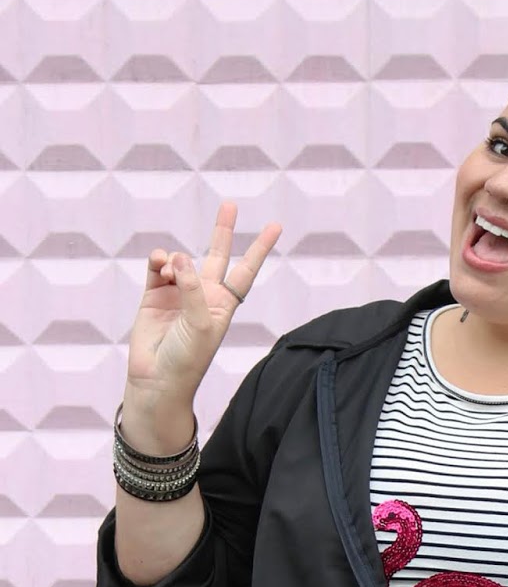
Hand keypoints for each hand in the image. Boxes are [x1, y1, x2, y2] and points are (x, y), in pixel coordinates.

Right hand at [126, 201, 281, 407]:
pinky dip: (158, 260)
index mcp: (223, 305)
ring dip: (176, 258)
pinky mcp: (153, 296)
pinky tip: (160, 263)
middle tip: (230, 205)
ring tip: (170, 267)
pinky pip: (157, 267)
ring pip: (180, 260)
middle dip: (223, 232)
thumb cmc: (187, 359)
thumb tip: (178, 256)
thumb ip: (192, 288)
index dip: (259, 249)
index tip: (275, 226)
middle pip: (217, 256)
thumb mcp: (202, 325)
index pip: (245, 271)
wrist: (156, 381)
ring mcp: (177, 294)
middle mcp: (203, 296)